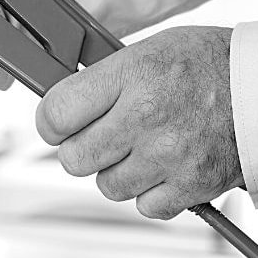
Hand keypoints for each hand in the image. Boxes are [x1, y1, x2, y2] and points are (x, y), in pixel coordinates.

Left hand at [35, 26, 243, 219]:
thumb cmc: (207, 63)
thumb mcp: (146, 52)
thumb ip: (102, 79)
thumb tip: (60, 101)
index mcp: (130, 75)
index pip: (55, 114)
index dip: (50, 122)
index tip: (57, 124)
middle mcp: (145, 116)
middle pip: (74, 158)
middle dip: (79, 149)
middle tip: (97, 136)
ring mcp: (168, 154)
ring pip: (106, 185)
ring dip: (115, 171)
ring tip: (137, 148)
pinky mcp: (191, 184)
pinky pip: (144, 205)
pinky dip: (148, 192)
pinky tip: (160, 167)